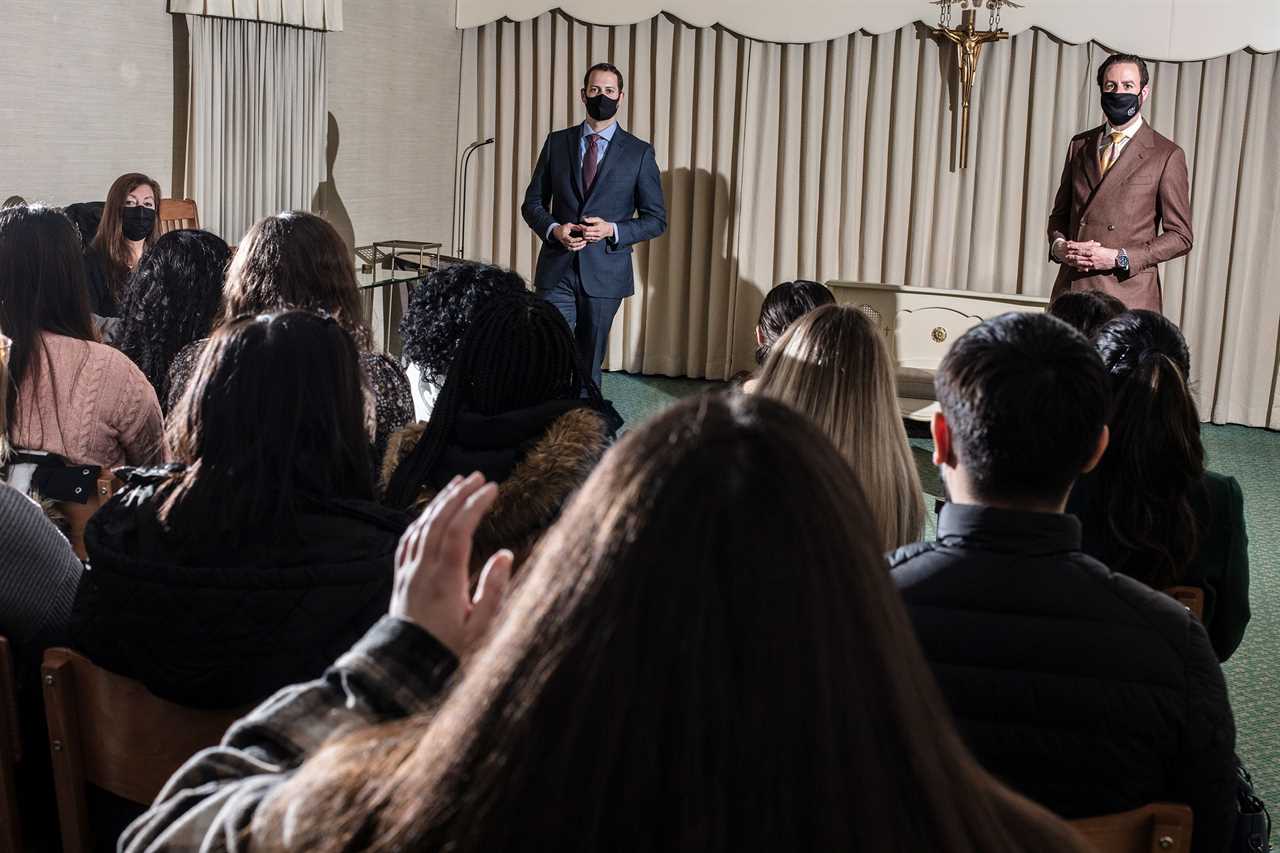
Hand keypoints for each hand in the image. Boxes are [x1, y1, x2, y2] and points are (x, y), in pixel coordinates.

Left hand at [389, 473, 513, 658]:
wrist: (407, 668)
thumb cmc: (449, 650)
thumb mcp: (480, 627)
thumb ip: (494, 590)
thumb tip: (506, 553)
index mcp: (444, 580)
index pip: (458, 531)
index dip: (474, 506)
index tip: (492, 488)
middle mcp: (422, 571)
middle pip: (438, 521)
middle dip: (459, 494)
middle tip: (478, 476)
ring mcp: (408, 572)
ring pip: (421, 526)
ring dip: (440, 501)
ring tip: (458, 483)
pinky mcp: (400, 578)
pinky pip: (408, 539)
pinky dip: (421, 519)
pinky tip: (430, 512)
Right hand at [553, 223, 586, 251]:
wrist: (557, 232)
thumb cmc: (563, 228)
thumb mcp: (569, 225)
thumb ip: (575, 226)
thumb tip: (582, 228)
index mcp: (564, 236)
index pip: (571, 240)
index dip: (577, 240)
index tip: (581, 238)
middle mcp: (564, 242)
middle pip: (572, 245)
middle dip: (580, 243)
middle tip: (585, 241)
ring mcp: (565, 245)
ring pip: (573, 249)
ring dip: (579, 247)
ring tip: (584, 244)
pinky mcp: (567, 246)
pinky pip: (572, 250)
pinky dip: (577, 248)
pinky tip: (581, 246)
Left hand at [578, 216, 612, 242]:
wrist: (608, 230)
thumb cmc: (602, 223)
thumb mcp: (598, 219)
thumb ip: (591, 219)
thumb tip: (584, 219)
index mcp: (598, 228)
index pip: (587, 229)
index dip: (582, 227)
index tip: (580, 224)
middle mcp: (597, 234)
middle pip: (586, 234)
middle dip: (582, 231)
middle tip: (580, 228)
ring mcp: (596, 238)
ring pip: (586, 238)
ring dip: (582, 234)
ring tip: (582, 230)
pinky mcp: (595, 241)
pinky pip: (588, 240)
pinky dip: (585, 237)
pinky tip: (584, 234)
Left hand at [1064, 241, 1118, 270]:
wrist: (1115, 258)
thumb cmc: (1108, 253)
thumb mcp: (1100, 248)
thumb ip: (1093, 246)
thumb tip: (1090, 243)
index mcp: (1092, 249)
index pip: (1080, 247)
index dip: (1073, 246)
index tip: (1068, 245)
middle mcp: (1091, 255)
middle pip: (1079, 254)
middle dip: (1071, 254)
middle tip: (1065, 254)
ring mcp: (1092, 261)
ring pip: (1081, 261)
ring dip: (1074, 262)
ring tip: (1068, 262)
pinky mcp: (1094, 266)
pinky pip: (1086, 267)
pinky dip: (1080, 268)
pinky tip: (1076, 268)